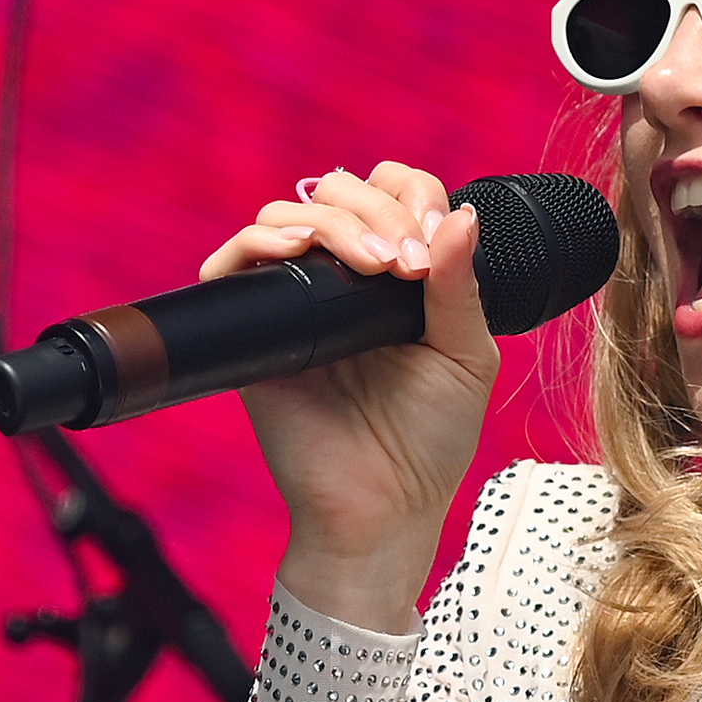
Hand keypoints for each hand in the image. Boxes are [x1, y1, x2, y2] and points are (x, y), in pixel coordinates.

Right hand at [202, 161, 498, 632]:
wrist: (383, 509)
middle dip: (377, 211)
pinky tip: (295, 249)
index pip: (394, 194)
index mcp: (398, 275)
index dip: (411, 197)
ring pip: (289, 214)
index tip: (431, 245)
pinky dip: (260, 240)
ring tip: (372, 268)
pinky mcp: (253, 329)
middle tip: (404, 265)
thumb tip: (461, 213)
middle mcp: (343, 278)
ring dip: (333, 222)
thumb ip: (460, 286)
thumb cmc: (430, 442)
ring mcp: (296, 299)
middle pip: (339, 191)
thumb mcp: (466, 356)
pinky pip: (235, 263)